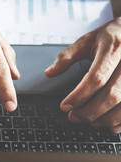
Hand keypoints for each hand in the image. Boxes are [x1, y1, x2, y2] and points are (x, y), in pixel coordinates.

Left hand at [45, 17, 120, 132]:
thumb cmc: (110, 36)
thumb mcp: (87, 40)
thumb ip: (66, 57)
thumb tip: (49, 73)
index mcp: (113, 48)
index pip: (96, 78)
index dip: (79, 95)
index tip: (65, 106)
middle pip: (111, 95)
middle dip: (89, 111)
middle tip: (73, 117)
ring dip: (105, 119)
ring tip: (89, 120)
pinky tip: (109, 124)